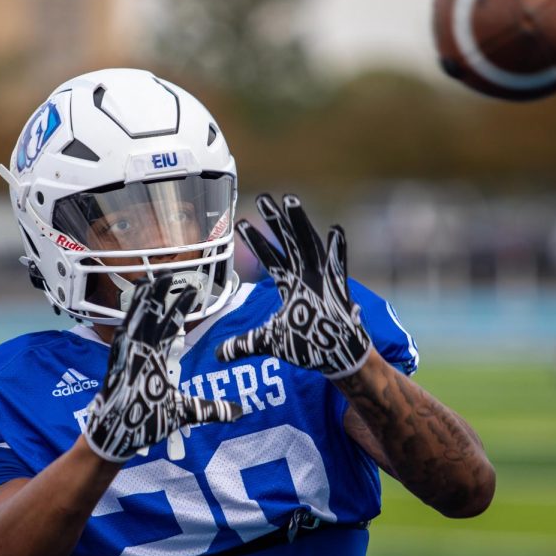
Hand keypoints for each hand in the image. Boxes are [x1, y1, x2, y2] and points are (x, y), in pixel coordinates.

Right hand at [85, 274, 243, 462]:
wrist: (120, 438)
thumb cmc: (147, 423)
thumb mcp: (187, 412)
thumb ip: (213, 408)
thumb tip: (240, 411)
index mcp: (155, 359)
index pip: (172, 327)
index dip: (181, 308)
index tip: (193, 291)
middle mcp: (143, 353)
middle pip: (153, 317)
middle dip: (161, 295)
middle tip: (170, 271)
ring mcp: (130, 358)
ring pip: (137, 322)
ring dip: (143, 301)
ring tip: (150, 279)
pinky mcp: (119, 367)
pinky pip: (123, 340)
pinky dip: (128, 323)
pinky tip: (132, 307)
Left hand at [217, 194, 370, 378]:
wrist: (334, 357)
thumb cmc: (306, 345)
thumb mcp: (269, 342)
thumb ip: (243, 344)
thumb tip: (217, 354)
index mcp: (290, 284)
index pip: (269, 258)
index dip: (256, 241)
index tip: (240, 223)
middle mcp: (305, 276)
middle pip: (288, 242)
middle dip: (276, 220)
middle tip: (264, 198)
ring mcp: (322, 280)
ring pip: (309, 244)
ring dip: (300, 223)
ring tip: (290, 199)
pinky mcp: (337, 290)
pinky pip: (338, 266)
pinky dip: (338, 249)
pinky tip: (335, 230)